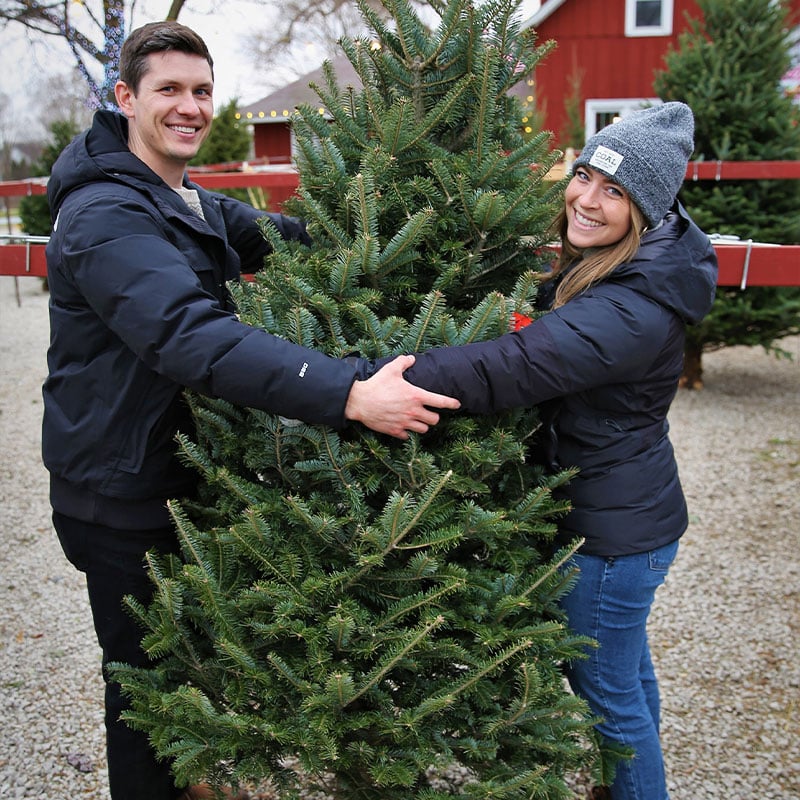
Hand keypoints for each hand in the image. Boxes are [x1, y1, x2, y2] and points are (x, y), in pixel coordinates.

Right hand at [344, 354, 459, 438]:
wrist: (359, 401)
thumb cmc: (376, 384)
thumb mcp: (391, 369)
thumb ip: (404, 362)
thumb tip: (411, 358)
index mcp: (416, 396)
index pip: (441, 402)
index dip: (452, 403)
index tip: (457, 404)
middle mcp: (414, 411)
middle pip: (435, 420)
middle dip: (433, 416)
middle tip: (428, 412)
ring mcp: (405, 423)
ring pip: (423, 430)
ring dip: (422, 425)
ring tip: (417, 420)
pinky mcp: (395, 431)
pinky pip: (407, 436)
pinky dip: (407, 433)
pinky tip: (403, 427)